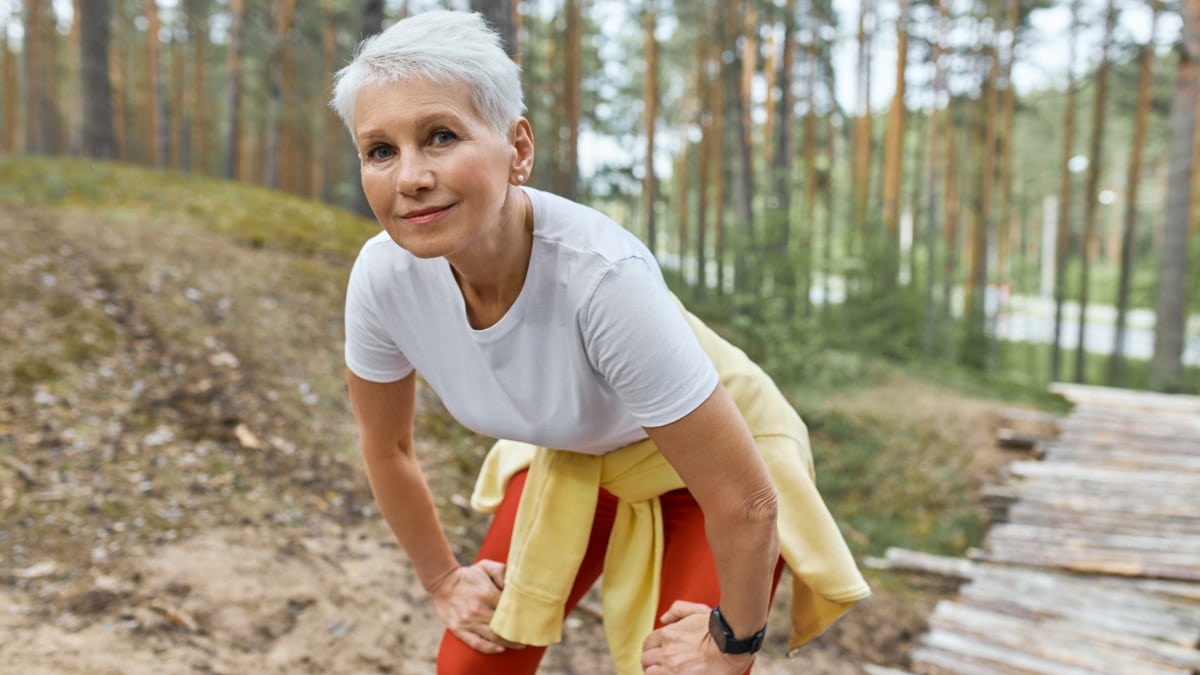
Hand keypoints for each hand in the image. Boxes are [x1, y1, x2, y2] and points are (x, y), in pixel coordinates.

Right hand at [427, 559, 525, 653]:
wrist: (442, 582)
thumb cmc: (468, 575)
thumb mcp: (485, 566)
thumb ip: (502, 572)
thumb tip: (513, 587)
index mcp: (486, 593)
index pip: (509, 608)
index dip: (521, 614)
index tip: (530, 617)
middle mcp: (478, 609)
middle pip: (503, 625)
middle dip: (518, 631)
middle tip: (529, 634)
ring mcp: (468, 621)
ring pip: (493, 637)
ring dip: (509, 643)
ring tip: (520, 644)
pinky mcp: (459, 630)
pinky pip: (476, 643)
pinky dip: (490, 648)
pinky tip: (501, 649)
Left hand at [640, 601, 754, 674]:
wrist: (732, 646)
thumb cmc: (718, 629)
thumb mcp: (697, 610)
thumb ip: (677, 610)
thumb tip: (663, 619)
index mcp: (668, 634)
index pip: (648, 644)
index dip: (651, 649)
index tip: (656, 653)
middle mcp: (667, 652)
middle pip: (646, 660)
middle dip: (651, 662)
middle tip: (659, 665)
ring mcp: (672, 668)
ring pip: (650, 673)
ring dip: (656, 672)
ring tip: (665, 672)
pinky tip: (672, 674)